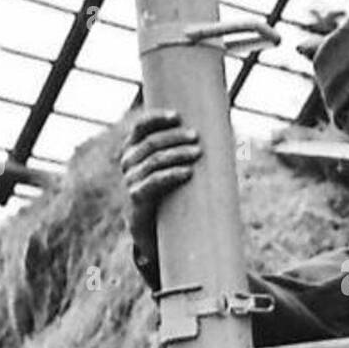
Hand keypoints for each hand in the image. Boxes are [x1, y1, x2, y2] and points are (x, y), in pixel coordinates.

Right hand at [120, 110, 202, 265]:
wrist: (155, 231)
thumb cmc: (170, 192)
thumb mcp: (172, 168)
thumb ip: (184, 148)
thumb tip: (219, 128)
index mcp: (134, 149)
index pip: (140, 127)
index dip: (156, 118)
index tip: (177, 116)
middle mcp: (129, 162)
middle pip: (151, 142)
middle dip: (175, 137)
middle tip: (196, 138)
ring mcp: (131, 180)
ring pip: (154, 160)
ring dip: (177, 154)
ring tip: (197, 153)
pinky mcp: (137, 198)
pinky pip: (153, 182)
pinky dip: (171, 175)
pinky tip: (187, 173)